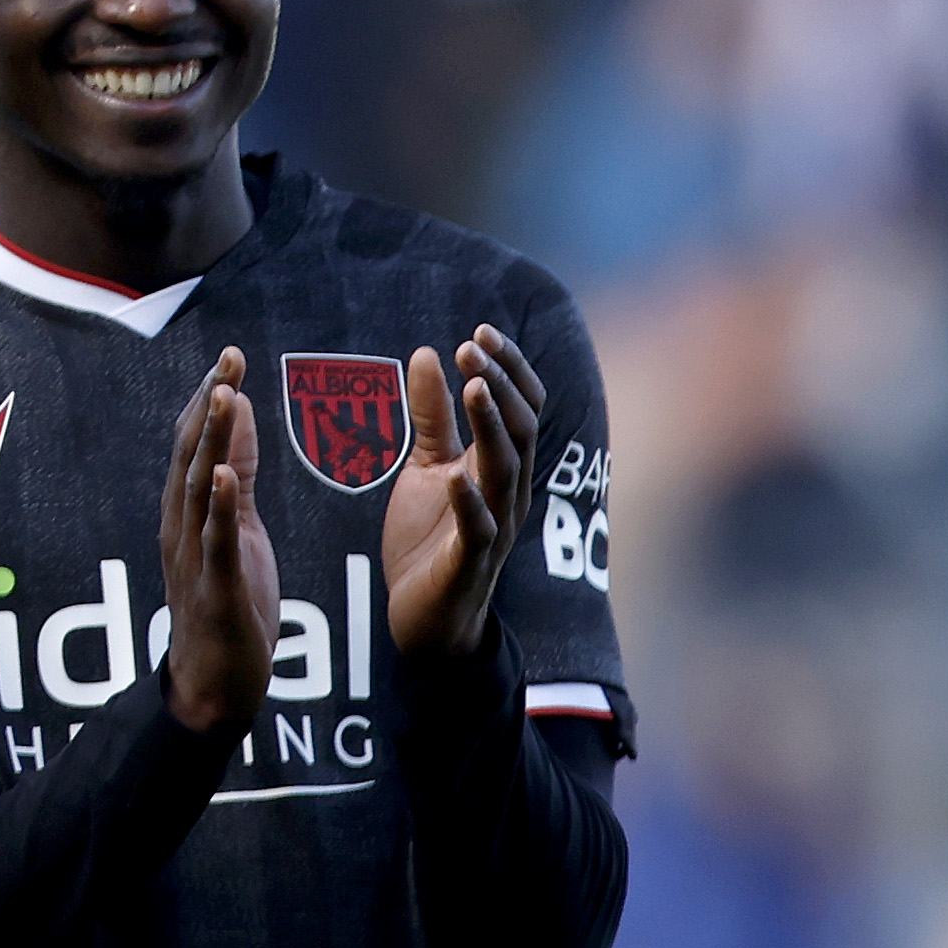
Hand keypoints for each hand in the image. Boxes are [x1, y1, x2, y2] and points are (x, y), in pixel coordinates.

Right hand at [156, 349, 276, 735]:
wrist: (214, 683)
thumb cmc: (228, 603)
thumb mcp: (238, 528)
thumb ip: (238, 473)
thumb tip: (239, 413)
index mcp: (189, 513)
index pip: (196, 445)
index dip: (211, 400)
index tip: (230, 358)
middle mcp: (182, 527)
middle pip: (193, 455)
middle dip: (210, 406)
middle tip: (229, 359)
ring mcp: (195, 556)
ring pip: (199, 489)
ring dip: (211, 441)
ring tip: (225, 397)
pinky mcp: (215, 586)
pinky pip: (214, 541)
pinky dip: (218, 506)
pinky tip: (225, 476)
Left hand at [386, 327, 544, 660]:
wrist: (426, 617)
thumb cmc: (430, 540)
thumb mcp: (425, 467)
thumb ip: (431, 416)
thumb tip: (429, 353)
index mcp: (500, 467)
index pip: (522, 407)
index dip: (508, 368)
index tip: (480, 330)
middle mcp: (508, 492)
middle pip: (521, 428)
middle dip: (501, 383)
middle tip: (473, 346)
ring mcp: (494, 526)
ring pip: (505, 468)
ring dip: (491, 425)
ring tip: (474, 386)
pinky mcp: (470, 561)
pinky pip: (478, 528)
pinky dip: (470, 501)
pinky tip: (455, 475)